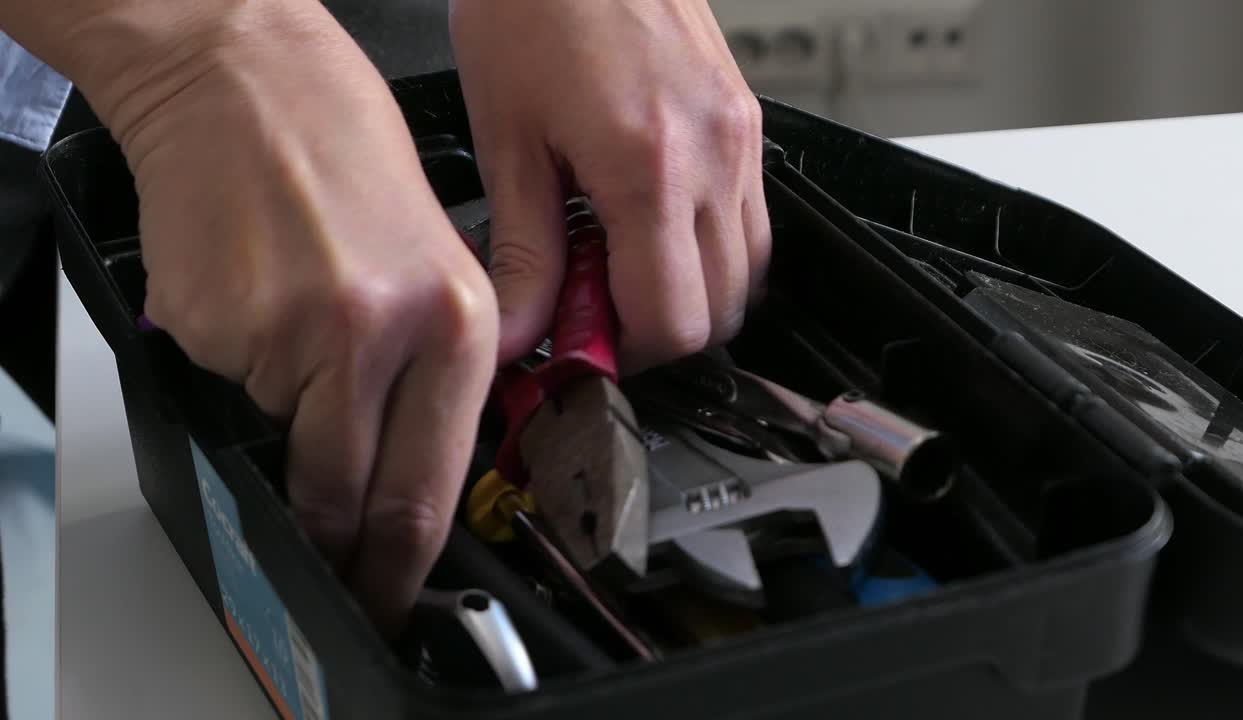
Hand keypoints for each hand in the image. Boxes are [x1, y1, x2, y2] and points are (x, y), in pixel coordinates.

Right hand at [85, 3, 497, 633]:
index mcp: (458, 321)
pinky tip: (258, 299)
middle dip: (337, 545)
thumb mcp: (442, 260)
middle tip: (333, 559)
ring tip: (296, 333)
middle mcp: (381, 335)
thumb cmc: (340, 151)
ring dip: (285, 423)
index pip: (428, 488)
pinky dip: (241, 369)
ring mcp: (292, 336)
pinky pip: (232, 390)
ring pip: (283, 444)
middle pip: (347, 497)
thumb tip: (418, 467)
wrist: (241, 78)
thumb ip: (439, 370)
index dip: (402, 563)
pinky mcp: (216, 330)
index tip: (391, 591)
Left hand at [450, 0, 770, 370]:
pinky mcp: (746, 121)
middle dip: (657, 331)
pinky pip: (752, 220)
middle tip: (592, 308)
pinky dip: (708, 247)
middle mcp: (714, 157)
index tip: (580, 345)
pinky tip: (647, 223)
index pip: (672, 320)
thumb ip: (521, 252)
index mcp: (649, 168)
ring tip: (616, 263)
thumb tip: (519, 334)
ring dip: (688, 292)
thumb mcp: (508, 139)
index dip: (624, 355)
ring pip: (749, 272)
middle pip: (722, 312)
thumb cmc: (533, 6)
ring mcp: (741, 138)